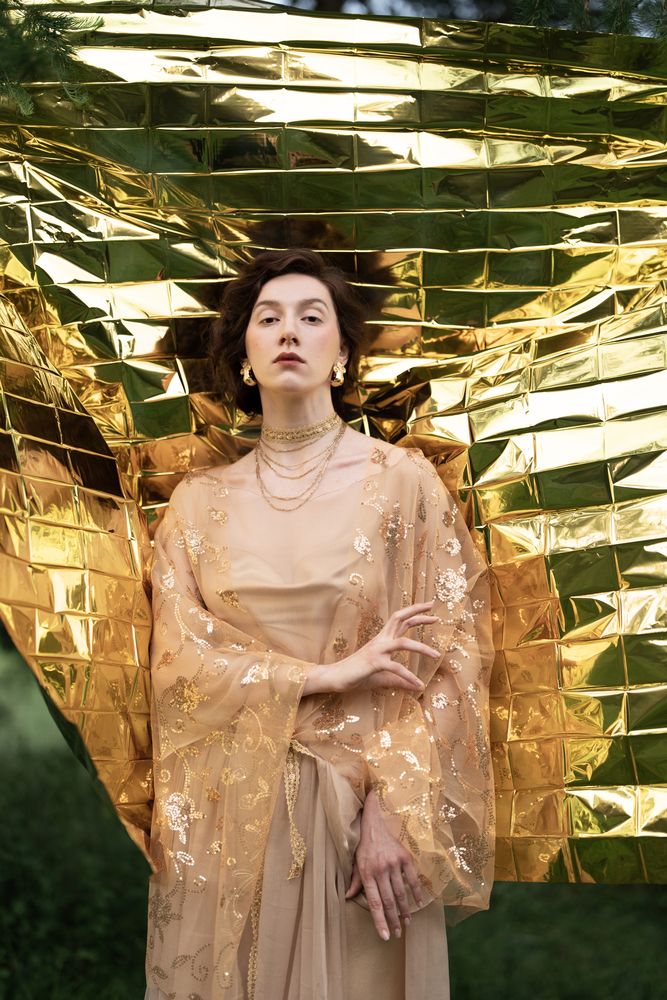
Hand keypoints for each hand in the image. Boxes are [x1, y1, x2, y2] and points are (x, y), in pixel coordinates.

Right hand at [302, 600, 439, 696]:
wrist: (335, 677)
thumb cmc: (356, 675)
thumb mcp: (382, 677)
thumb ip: (399, 680)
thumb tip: (417, 687)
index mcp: (382, 640)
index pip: (400, 621)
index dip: (415, 614)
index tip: (431, 611)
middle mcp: (380, 641)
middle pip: (400, 619)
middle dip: (418, 613)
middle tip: (435, 612)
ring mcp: (377, 650)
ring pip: (403, 642)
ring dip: (422, 648)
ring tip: (436, 655)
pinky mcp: (374, 663)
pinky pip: (395, 668)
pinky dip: (409, 677)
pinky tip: (418, 684)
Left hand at [345, 789, 423, 939]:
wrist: (376, 819)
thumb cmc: (364, 843)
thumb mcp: (356, 861)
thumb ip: (355, 881)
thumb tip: (347, 897)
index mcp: (366, 873)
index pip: (374, 902)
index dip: (380, 921)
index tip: (385, 936)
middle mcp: (380, 870)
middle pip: (389, 901)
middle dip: (394, 920)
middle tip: (398, 934)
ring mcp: (393, 863)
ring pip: (401, 893)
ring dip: (405, 910)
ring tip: (407, 923)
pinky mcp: (404, 857)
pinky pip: (412, 878)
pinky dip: (416, 892)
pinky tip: (418, 903)